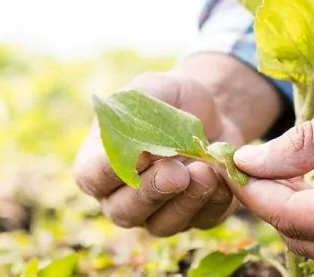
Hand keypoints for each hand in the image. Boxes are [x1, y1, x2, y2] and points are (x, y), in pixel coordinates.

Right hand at [73, 71, 242, 236]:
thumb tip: (140, 148)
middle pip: (124, 211)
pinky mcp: (195, 217)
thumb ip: (137, 112)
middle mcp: (122, 196)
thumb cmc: (170, 99)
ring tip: (204, 171)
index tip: (138, 153)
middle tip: (175, 172)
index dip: (110, 171)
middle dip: (151, 192)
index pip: (92, 177)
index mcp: (100, 163)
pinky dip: (214, 201)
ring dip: (185, 201)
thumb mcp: (152, 89)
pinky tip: (222, 176)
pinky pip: (201, 220)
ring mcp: (157, 212)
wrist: (212, 111)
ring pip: (162, 224)